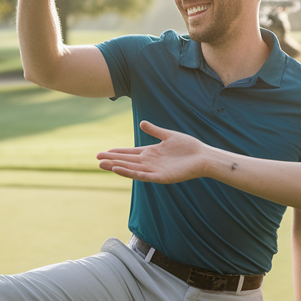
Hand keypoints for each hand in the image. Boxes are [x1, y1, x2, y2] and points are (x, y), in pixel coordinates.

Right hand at [96, 120, 211, 183]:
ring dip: (117, 167)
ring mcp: (155, 170)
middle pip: (127, 161)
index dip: (117, 152)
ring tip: (103, 165)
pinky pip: (143, 176)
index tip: (104, 151)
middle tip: (97, 158)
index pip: (130, 153)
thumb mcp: (169, 136)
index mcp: (151, 153)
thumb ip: (155, 131)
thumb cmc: (189, 147)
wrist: (203, 157)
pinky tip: (119, 170)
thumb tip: (141, 123)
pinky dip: (130, 173)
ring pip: (132, 168)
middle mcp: (150, 162)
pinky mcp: (161, 177)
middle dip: (112, 159)